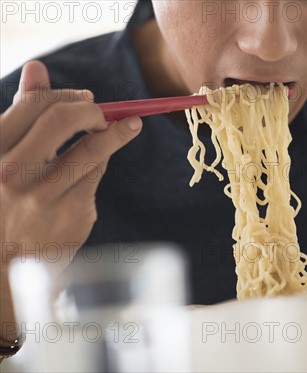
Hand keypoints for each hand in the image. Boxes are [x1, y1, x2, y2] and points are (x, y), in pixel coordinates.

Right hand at [0, 60, 142, 276]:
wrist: (5, 265)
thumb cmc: (5, 200)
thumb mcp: (3, 155)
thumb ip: (21, 114)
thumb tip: (38, 68)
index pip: (35, 105)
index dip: (67, 96)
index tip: (87, 98)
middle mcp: (12, 173)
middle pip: (64, 120)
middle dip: (92, 109)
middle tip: (106, 113)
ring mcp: (44, 197)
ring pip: (91, 149)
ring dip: (117, 132)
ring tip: (131, 126)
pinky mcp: (72, 215)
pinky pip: (96, 177)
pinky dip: (99, 167)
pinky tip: (97, 167)